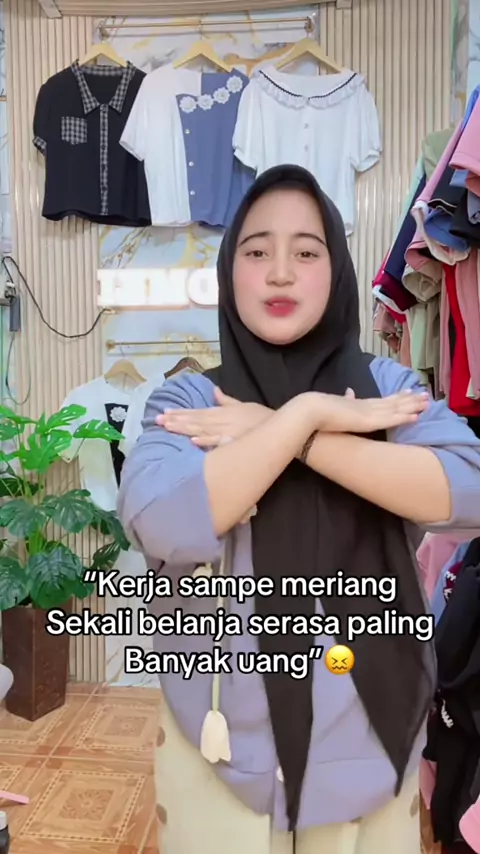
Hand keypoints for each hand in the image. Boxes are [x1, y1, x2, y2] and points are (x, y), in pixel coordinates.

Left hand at [156, 387, 271, 447]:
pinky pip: (218, 441)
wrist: (281, 426)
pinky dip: (206, 441)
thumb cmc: (262, 417)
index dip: (180, 413)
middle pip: (194, 420)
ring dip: (184, 428)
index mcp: (222, 412)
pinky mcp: (235, 441)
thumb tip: (214, 390)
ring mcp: (227, 430)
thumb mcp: (243, 404)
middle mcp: (221, 420)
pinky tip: (193, 441)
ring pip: (201, 429)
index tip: (163, 413)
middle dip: (175, 420)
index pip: (197, 412)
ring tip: (167, 428)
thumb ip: (226, 400)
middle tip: (156, 421)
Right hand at [293, 386, 429, 434]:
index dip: (397, 396)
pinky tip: (416, 416)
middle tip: (426, 395)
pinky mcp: (368, 422)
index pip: (383, 400)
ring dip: (413, 406)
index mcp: (359, 403)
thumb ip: (345, 398)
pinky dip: (404, 418)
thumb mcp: (336, 403)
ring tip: (428, 402)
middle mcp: (368, 406)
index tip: (409, 391)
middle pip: (394, 401)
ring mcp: (369, 413)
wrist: (311, 411)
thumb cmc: (318, 410)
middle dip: (411, 399)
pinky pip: (391, 420)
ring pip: (397, 409)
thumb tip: (350, 390)